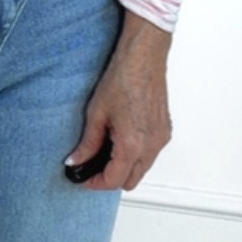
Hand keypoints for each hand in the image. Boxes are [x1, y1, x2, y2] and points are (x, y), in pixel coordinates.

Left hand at [65, 11, 171, 191]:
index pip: (113, 180)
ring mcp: (161, 139)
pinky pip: (150, 155)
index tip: (82, 178)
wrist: (143, 58)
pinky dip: (136, 155)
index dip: (94, 183)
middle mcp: (151, 146)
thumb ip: (87, 143)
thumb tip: (76, 161)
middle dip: (110, 178)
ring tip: (105, 150)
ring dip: (124, 167)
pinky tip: (121, 139)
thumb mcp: (96, 114)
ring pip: (141, 169)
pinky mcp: (165, 131)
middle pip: (130, 181)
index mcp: (132, 145)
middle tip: (91, 167)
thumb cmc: (123, 78)